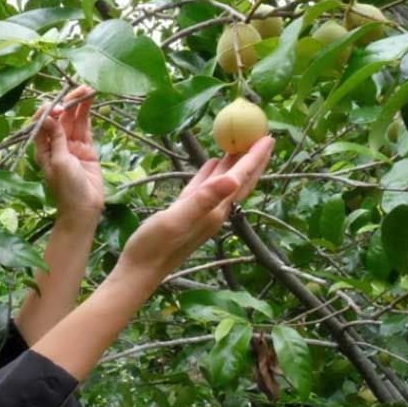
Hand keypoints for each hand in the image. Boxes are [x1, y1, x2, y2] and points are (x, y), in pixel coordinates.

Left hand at [32, 85, 103, 226]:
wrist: (84, 208)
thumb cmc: (67, 188)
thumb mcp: (59, 162)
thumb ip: (56, 138)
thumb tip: (48, 116)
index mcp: (42, 149)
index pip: (42, 123)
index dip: (49, 112)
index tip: (58, 108)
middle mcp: (56, 145)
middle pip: (60, 118)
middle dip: (66, 103)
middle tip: (77, 89)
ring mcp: (72, 145)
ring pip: (74, 120)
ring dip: (79, 104)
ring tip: (87, 88)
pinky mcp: (86, 148)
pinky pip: (86, 127)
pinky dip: (88, 114)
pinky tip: (90, 99)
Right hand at [119, 136, 274, 277]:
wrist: (139, 271)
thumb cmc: (154, 247)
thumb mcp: (176, 220)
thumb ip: (203, 200)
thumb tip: (232, 180)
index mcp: (214, 210)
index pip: (240, 178)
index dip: (254, 157)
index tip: (267, 136)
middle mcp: (213, 211)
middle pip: (240, 181)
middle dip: (253, 159)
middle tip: (263, 136)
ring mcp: (200, 213)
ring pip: (224, 183)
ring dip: (235, 164)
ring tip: (241, 143)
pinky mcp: (186, 213)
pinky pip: (205, 187)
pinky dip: (212, 173)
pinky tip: (212, 163)